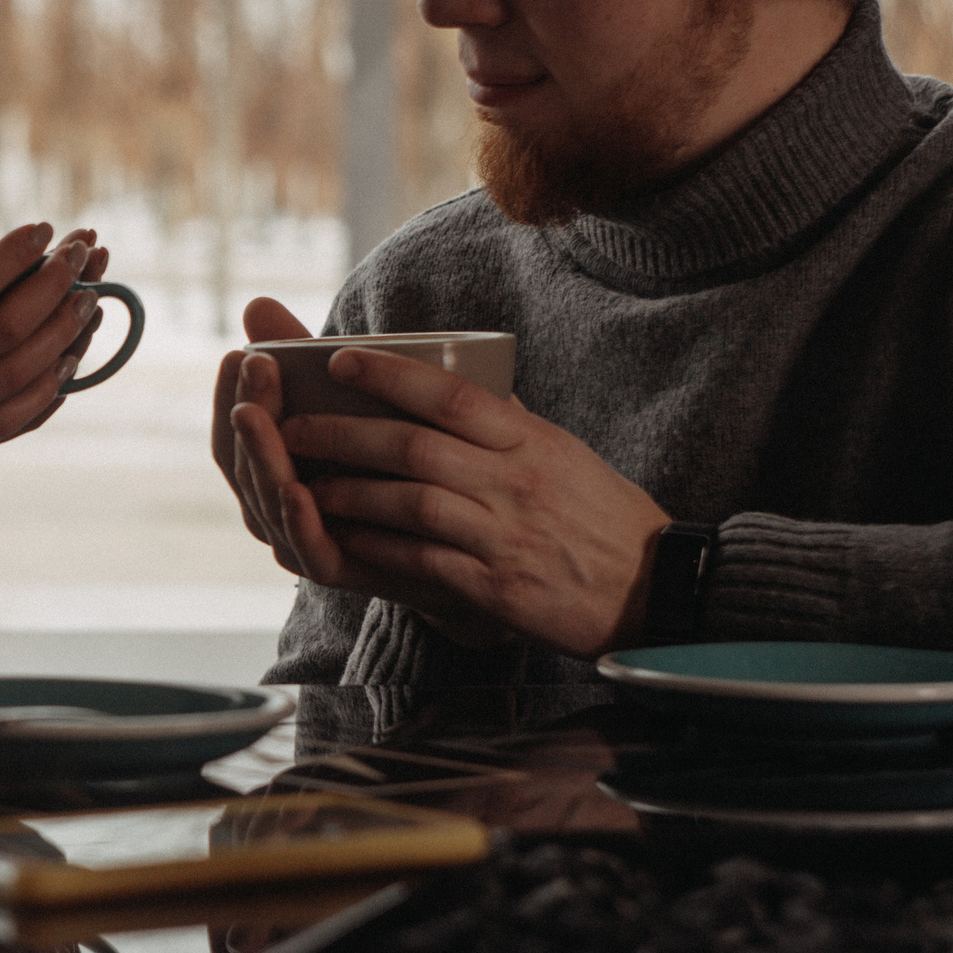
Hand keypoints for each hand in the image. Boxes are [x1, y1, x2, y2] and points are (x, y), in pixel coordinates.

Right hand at [0, 192, 105, 485]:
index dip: (15, 255)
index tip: (44, 229)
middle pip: (6, 328)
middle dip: (56, 284)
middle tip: (85, 252)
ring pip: (20, 375)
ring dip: (66, 334)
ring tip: (92, 297)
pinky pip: (12, 421)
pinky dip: (50, 388)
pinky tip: (72, 356)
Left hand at [229, 335, 667, 655]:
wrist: (659, 591)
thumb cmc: (602, 517)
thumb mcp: (562, 454)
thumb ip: (506, 423)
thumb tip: (453, 381)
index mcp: (531, 440)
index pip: (452, 394)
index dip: (390, 375)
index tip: (339, 361)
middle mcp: (516, 481)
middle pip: (414, 446)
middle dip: (344, 434)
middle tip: (293, 426)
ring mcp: (505, 535)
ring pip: (409, 503)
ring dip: (349, 492)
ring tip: (304, 484)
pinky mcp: (497, 588)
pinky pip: (422, 561)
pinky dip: (377, 548)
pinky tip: (344, 539)